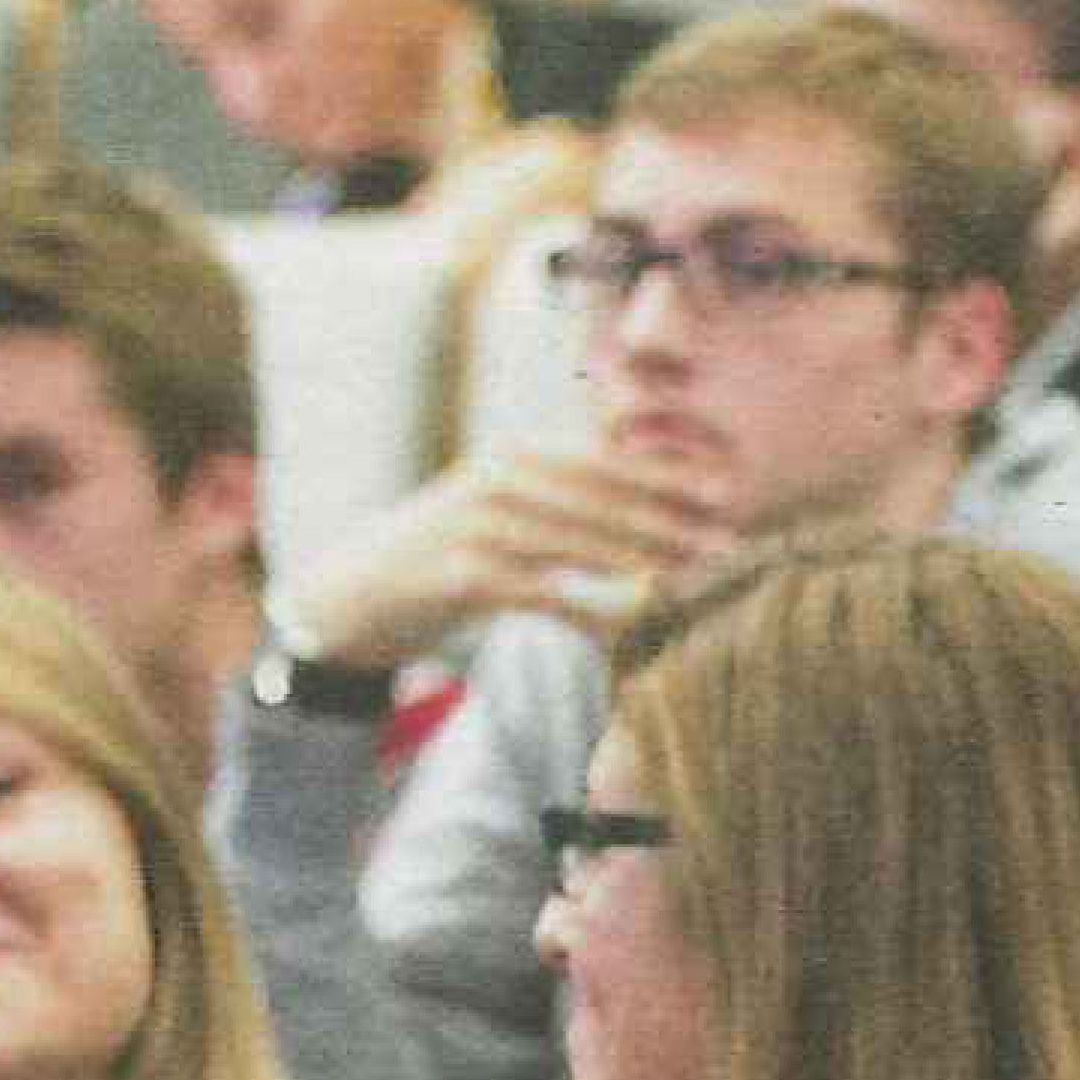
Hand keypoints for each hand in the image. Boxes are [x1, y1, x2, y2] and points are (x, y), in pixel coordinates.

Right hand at [276, 444, 734, 671]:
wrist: (353, 597)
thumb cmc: (444, 558)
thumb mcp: (503, 513)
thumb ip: (565, 499)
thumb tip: (641, 494)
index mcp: (513, 459)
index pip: (603, 458)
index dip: (666, 471)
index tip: (724, 489)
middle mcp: (494, 481)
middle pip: (597, 495)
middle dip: (667, 516)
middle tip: (726, 537)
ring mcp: (471, 526)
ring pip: (571, 539)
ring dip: (636, 558)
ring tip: (687, 575)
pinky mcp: (453, 575)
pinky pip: (533, 590)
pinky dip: (580, 606)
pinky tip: (621, 620)